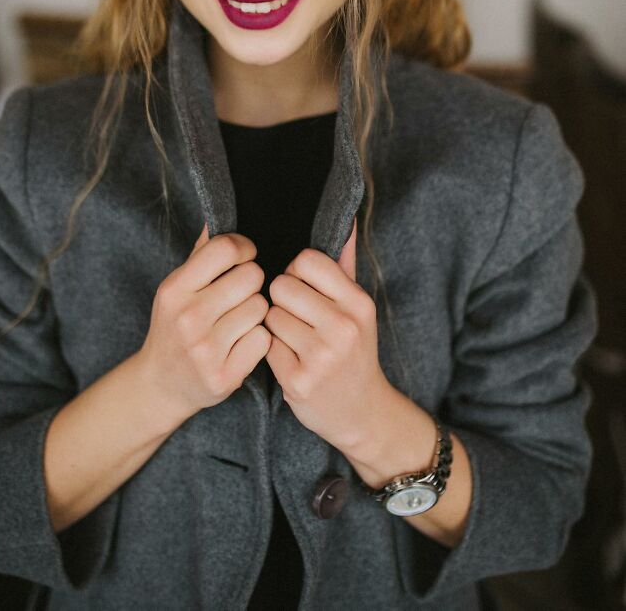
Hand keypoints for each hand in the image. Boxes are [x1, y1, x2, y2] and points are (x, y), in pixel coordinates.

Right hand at [138, 223, 271, 422]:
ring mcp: (205, 350)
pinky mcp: (224, 377)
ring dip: (257, 311)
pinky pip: (264, 340)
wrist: (161, 384)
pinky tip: (242, 343)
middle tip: (241, 293)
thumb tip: (218, 214)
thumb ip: (201, 252)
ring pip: (261, 308)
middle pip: (251, 276)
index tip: (245, 256)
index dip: (244, 248)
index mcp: (175, 289)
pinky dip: (259, 340)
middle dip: (252, 282)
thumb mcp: (177, 287)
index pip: (225, 249)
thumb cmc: (175, 326)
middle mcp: (188, 318)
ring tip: (239, 320)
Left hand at [263, 217, 387, 450]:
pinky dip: (270, 348)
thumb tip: (345, 217)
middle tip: (294, 314)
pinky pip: (264, 344)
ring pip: (269, 314)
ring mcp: (321, 356)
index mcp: (358, 302)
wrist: (362, 411)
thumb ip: (345, 262)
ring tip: (292, 336)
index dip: (295, 270)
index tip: (300, 285)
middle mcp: (343, 327)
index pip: (306, 260)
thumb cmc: (354, 349)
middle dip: (281, 298)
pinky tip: (287, 357)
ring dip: (274, 324)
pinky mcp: (298, 381)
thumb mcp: (357, 307)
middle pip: (282, 285)